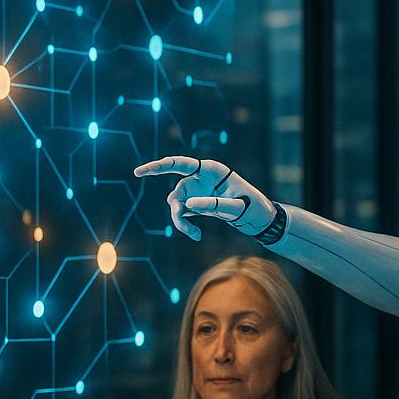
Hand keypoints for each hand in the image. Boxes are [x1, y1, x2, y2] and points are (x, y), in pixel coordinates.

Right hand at [133, 156, 276, 239]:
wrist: (258, 217)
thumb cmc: (252, 206)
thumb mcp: (236, 207)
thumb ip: (213, 205)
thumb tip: (186, 205)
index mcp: (210, 169)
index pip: (179, 163)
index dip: (158, 166)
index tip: (139, 172)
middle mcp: (200, 177)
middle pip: (177, 190)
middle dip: (177, 208)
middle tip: (182, 223)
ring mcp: (197, 190)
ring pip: (177, 204)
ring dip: (180, 220)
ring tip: (193, 233)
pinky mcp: (197, 203)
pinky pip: (183, 213)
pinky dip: (186, 224)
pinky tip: (196, 235)